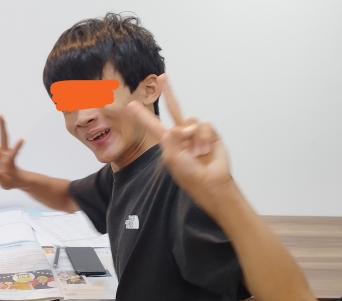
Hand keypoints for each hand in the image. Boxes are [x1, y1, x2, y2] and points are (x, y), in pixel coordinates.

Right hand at [0, 115, 24, 189]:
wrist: (14, 179)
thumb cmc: (12, 180)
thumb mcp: (6, 183)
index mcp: (10, 160)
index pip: (13, 153)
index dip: (17, 147)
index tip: (22, 139)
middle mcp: (5, 153)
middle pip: (2, 137)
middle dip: (1, 126)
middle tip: (0, 114)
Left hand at [127, 74, 233, 211]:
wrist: (209, 181)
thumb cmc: (188, 174)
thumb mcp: (172, 157)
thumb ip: (171, 138)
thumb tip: (182, 125)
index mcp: (167, 141)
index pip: (153, 124)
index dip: (142, 115)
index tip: (131, 105)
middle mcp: (181, 134)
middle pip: (174, 108)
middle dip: (169, 92)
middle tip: (162, 77)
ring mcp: (195, 133)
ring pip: (190, 120)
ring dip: (193, 137)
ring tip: (196, 153)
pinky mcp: (210, 133)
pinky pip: (204, 125)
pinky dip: (204, 138)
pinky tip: (205, 150)